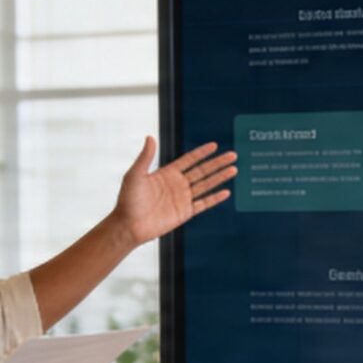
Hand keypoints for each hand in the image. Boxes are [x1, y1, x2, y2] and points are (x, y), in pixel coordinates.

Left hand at [113, 138, 237, 244]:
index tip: (214, 145)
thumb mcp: (135, 175)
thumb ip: (145, 157)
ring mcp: (182, 199)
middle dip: (218, 163)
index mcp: (167, 173)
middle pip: (202, 171)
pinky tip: (226, 192)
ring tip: (234, 169)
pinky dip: (215, 199)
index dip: (201, 153)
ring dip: (220, 177)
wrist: (128, 225)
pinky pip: (203, 204)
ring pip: (206, 185)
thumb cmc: (128, 200)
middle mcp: (177, 184)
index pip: (189, 160)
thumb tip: (150, 137)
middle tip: (232, 155)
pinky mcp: (185, 213)